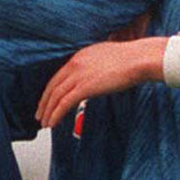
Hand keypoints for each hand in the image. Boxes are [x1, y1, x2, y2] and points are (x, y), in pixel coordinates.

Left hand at [36, 37, 167, 128]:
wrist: (139, 59)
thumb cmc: (132, 60)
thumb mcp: (108, 58)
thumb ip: (98, 67)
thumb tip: (99, 77)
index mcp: (80, 56)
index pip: (59, 75)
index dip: (51, 90)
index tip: (48, 100)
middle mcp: (75, 64)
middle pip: (53, 85)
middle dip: (44, 102)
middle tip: (40, 114)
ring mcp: (79, 75)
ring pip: (55, 96)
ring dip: (47, 111)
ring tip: (45, 123)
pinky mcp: (84, 87)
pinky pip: (64, 103)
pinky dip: (55, 114)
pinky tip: (52, 123)